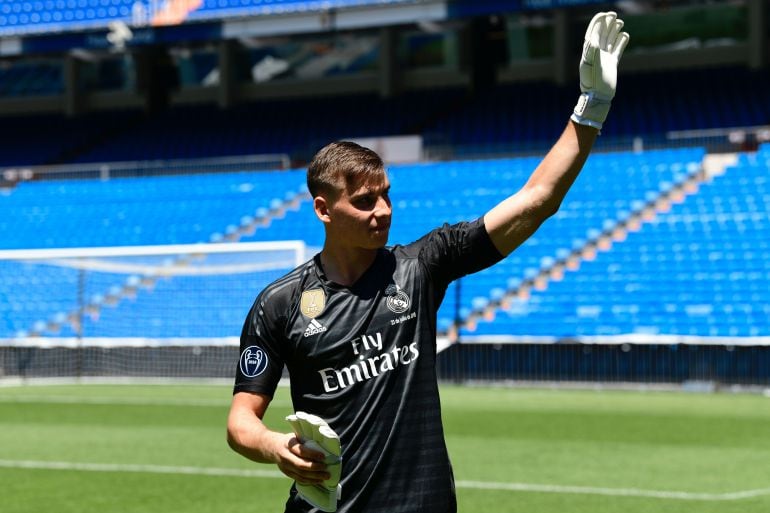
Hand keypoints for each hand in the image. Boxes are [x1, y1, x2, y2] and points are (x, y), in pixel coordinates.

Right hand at [286, 412, 341, 511]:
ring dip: (314, 477)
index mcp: (288, 444)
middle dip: (315, 468)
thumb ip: (306, 439)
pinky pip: (298, 479)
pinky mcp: (286, 473)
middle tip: (327, 468)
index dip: (312, 454)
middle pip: (300, 465)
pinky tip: (318, 480)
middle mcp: (285, 456)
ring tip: (326, 476)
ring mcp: (285, 466)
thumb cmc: (289, 440)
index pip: (301, 451)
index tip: (323, 456)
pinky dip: (309, 481)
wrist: (271, 447)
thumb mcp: (295, 435)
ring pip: (300, 474)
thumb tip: (324, 444)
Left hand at [571, 11, 629, 129]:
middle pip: (601, 34)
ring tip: (620, 22)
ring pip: (609, 41)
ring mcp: (604, 59)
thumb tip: (592, 40)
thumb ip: (590, 52)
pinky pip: (617, 50)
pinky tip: (625, 36)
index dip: (598, 22)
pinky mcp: (612, 64)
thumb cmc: (592, 83)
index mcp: (589, 52)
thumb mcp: (590, 67)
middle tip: (614, 15)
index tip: (606, 14)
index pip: (592, 33)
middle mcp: (596, 54)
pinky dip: (621, 42)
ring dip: (614, 31)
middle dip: (607, 24)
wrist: (599, 97)